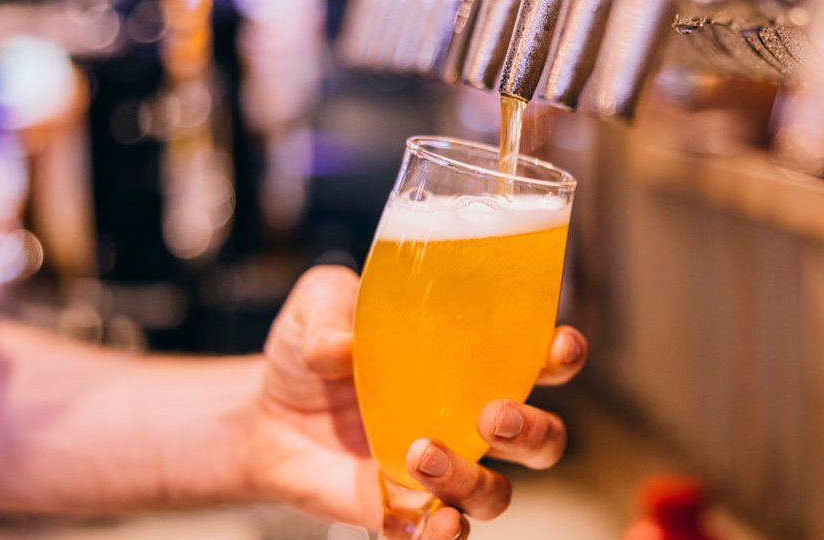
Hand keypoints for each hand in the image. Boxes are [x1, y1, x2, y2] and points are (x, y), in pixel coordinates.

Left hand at [242, 266, 587, 537]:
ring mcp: (439, 470)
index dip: (561, 356)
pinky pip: (435, 535)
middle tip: (495, 415)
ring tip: (422, 455)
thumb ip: (332, 312)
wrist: (262, 411)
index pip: (537, 359)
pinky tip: (428, 524)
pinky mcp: (399, 511)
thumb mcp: (317, 307)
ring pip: (495, 494)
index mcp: (469, 361)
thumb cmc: (312, 347)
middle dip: (535, 431)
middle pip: (541, 440)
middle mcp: (467, 420)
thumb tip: (341, 349)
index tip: (557, 348)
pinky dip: (441, 537)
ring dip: (474, 481)